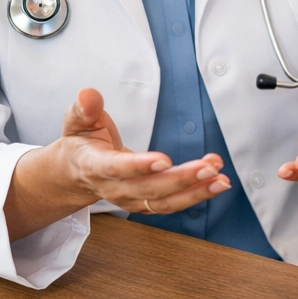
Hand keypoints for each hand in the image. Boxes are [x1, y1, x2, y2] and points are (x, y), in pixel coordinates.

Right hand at [58, 88, 229, 214]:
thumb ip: (84, 108)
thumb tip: (87, 94)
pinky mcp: (146, 203)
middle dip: (181, 180)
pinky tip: (217, 183)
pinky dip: (196, 195)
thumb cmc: (82, 143)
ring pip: (164, 201)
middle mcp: (115, 188)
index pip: (117, 169)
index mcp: (96, 166)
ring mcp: (131, 199)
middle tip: (207, 167)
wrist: (77, 172)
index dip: (140, 166)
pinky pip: (172, 204)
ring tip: (220, 179)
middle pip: (149, 189)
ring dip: (195, 191)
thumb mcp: (77, 121)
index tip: (164, 160)